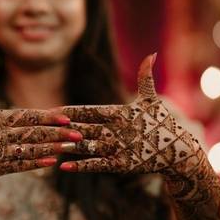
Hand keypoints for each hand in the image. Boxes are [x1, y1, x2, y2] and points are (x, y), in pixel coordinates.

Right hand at [0, 66, 81, 179]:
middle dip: (56, 133)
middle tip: (78, 133)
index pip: (26, 116)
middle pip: (32, 134)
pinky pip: (18, 166)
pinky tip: (52, 163)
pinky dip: (36, 164)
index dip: (47, 116)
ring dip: (52, 149)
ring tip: (70, 147)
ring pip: (29, 150)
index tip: (65, 116)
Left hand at [57, 53, 201, 173]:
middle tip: (41, 129)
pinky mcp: (121, 165)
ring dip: (67, 146)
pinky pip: (97, 165)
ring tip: (48, 146)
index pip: (89, 111)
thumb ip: (145, 77)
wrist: (178, 151)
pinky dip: (80, 165)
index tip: (51, 110)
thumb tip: (151, 54)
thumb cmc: (162, 123)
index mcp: (119, 113)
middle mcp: (116, 130)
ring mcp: (118, 149)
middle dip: (62, 129)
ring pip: (87, 147)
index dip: (70, 111)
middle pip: (83, 128)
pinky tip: (62, 165)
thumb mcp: (152, 100)